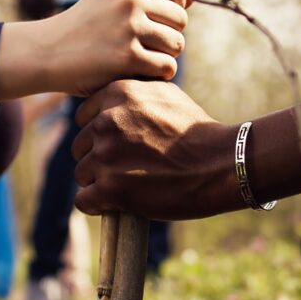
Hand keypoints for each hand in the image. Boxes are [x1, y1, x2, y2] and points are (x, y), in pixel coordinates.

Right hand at [0, 0, 190, 101]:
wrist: (46, 53)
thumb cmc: (83, 28)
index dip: (178, 4)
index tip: (164, 19)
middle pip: (180, 18)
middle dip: (170, 33)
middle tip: (148, 45)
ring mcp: (128, 27)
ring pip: (176, 43)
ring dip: (166, 55)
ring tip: (146, 59)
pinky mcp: (127, 57)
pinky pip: (166, 66)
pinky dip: (160, 74)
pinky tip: (144, 74)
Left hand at [71, 80, 241, 219]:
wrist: (220, 163)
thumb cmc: (197, 132)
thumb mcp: (166, 95)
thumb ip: (134, 94)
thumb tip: (112, 98)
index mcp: (117, 94)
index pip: (83, 118)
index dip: (98, 135)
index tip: (117, 146)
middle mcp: (106, 121)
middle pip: (80, 147)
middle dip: (97, 159)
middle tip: (125, 169)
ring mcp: (106, 155)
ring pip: (82, 174)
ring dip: (99, 183)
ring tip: (127, 186)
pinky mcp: (111, 188)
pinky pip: (84, 201)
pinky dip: (97, 205)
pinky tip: (115, 204)